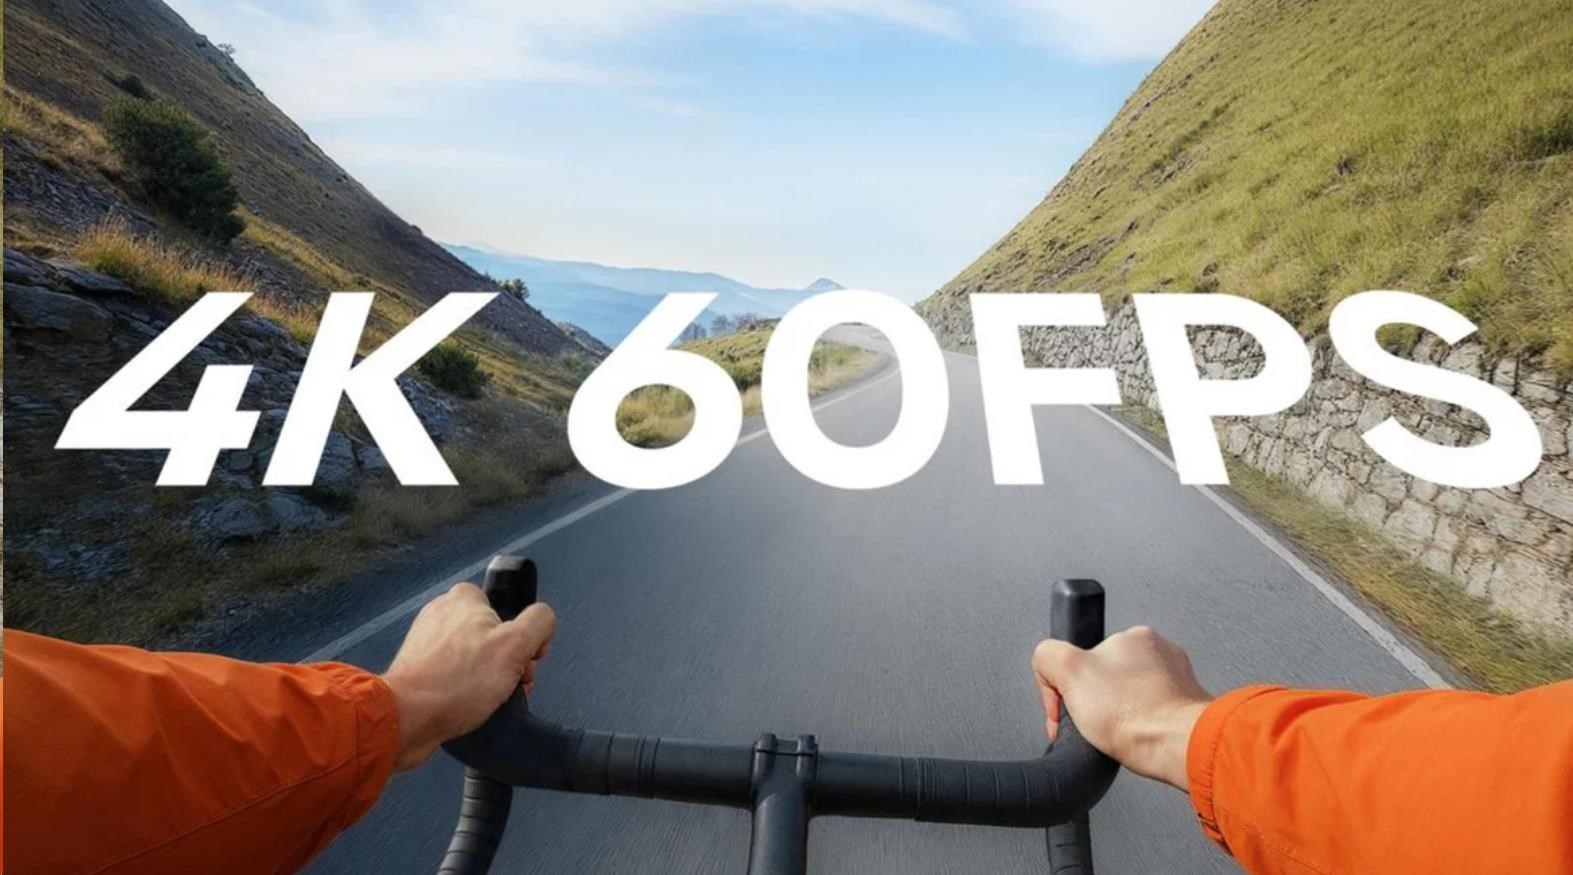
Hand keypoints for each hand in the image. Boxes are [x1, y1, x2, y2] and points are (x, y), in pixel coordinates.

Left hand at [381, 583, 555, 771]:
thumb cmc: (459, 680)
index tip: (525, 659)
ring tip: (490, 699)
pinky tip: (468, 706)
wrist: (407, 718)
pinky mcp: (417, 670)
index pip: (508, 608)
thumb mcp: (516, 644)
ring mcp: (426, 642)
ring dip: (489, 678)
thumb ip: (539, 623)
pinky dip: (464, 689)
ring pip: (474, 657)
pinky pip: (453, 675)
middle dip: (509, 662)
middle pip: (493, 634)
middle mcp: (442, 613)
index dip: (523, 635)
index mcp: (464, 599)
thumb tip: (543, 621)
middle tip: (512, 684)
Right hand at [1032, 626, 1211, 790]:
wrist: (1182, 749)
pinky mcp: (1186, 708)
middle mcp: (1159, 652)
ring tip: (1122, 731)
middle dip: (1094, 702)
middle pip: (1103, 678)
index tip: (1071, 709)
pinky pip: (1150, 716)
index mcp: (1133, 636)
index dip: (1065, 688)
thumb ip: (1049, 655)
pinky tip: (1139, 737)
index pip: (1079, 657)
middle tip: (1099, 721)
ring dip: (1119, 716)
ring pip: (1127, 699)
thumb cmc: (1136, 716)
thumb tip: (1048, 662)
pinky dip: (1141, 728)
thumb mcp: (1069, 671)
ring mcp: (1177, 680)